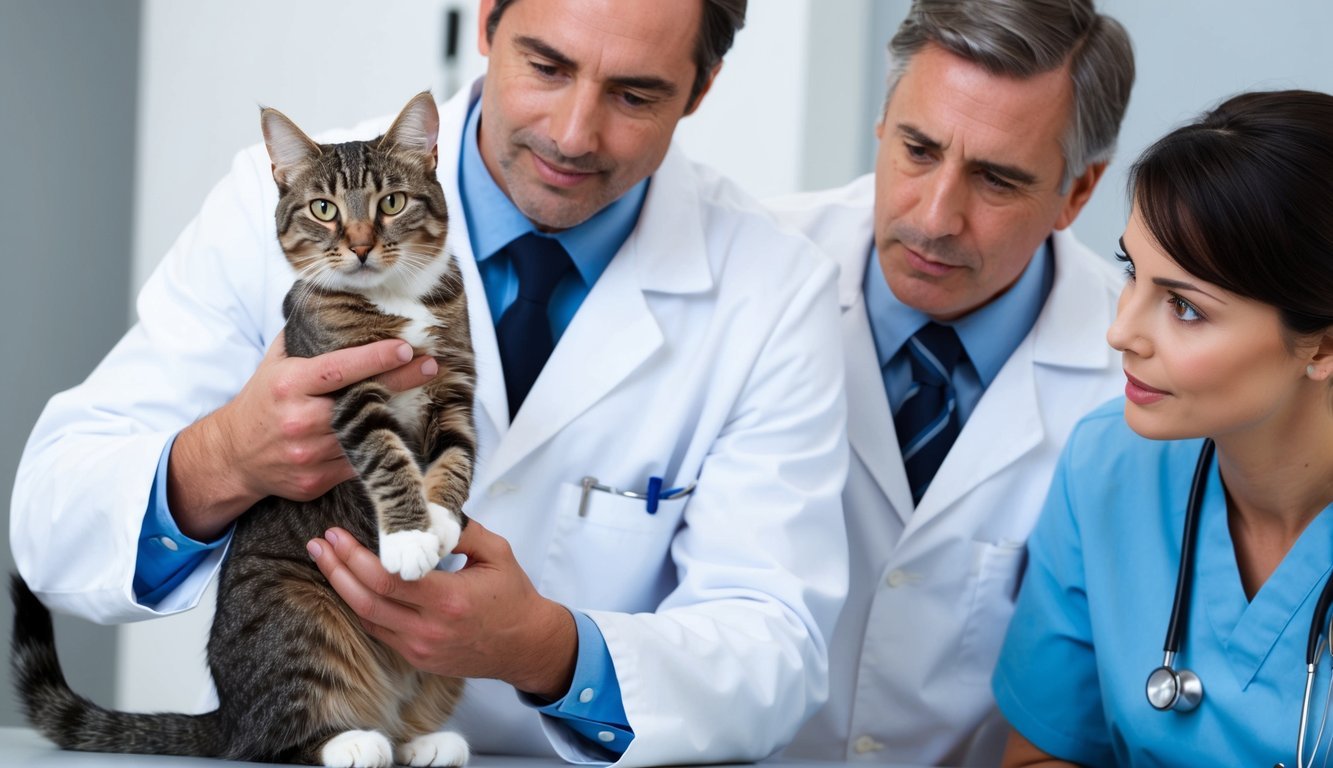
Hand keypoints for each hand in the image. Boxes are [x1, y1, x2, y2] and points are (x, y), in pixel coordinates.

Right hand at [167, 331, 438, 539]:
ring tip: (420, 396)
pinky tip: (395, 430)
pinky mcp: (316, 480)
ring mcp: (309, 454)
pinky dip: (377, 446)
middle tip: (431, 366)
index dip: (376, 358)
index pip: (340, 368)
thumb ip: (306, 337)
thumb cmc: (262, 400)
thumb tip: (339, 303)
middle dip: (400, 382)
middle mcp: (299, 420)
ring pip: (364, 434)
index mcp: (289, 385)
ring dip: (394, 415)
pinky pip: (358, 462)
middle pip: (361, 401)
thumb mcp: (275, 363)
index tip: (406, 348)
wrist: (233, 455)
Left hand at [307, 521, 578, 698]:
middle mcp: (430, 629)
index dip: (355, 558)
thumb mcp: (496, 553)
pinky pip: (379, 631)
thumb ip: (461, 530)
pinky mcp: (418, 658)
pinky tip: (350, 585)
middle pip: (367, 601)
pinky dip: (361, 607)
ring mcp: (421, 648)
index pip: (389, 579)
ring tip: (325, 561)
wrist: (526, 645)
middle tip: (320, 544)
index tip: (337, 535)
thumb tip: (427, 508)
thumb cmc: (514, 597)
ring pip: (367, 619)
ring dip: (342, 588)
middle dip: (338, 570)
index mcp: (449, 599)